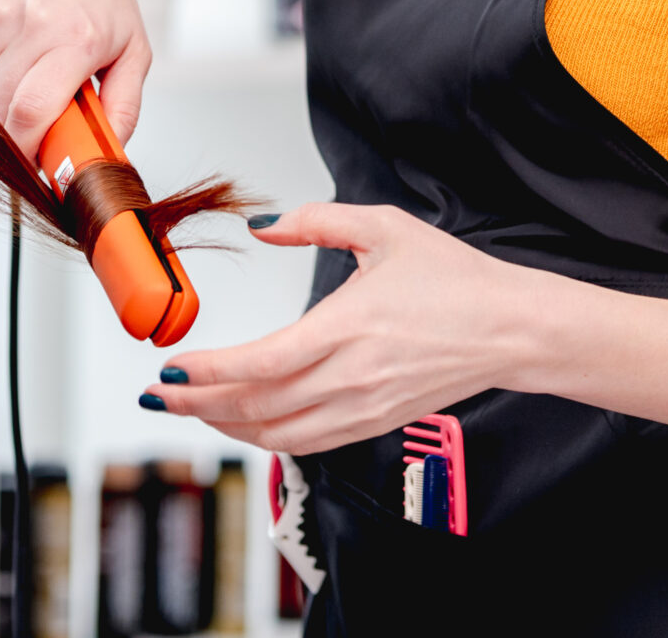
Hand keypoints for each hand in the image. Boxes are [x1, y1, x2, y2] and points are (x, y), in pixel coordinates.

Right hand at [0, 0, 152, 154]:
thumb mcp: (131, 45)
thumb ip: (124, 105)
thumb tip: (108, 157)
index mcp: (76, 38)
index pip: (32, 110)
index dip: (26, 151)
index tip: (34, 166)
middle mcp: (29, 24)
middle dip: (9, 139)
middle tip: (28, 138)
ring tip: (18, 96)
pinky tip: (0, 69)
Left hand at [140, 203, 558, 454]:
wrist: (511, 329)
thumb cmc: (455, 279)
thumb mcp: (385, 228)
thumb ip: (316, 222)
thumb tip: (263, 226)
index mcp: (349, 327)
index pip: (261, 364)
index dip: (208, 373)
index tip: (170, 370)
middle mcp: (351, 378)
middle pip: (257, 407)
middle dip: (197, 405)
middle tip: (156, 396)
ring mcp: (363, 408)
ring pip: (277, 435)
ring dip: (226, 426)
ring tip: (189, 410)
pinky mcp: (374, 424)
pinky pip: (307, 444)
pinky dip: (266, 439)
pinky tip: (244, 423)